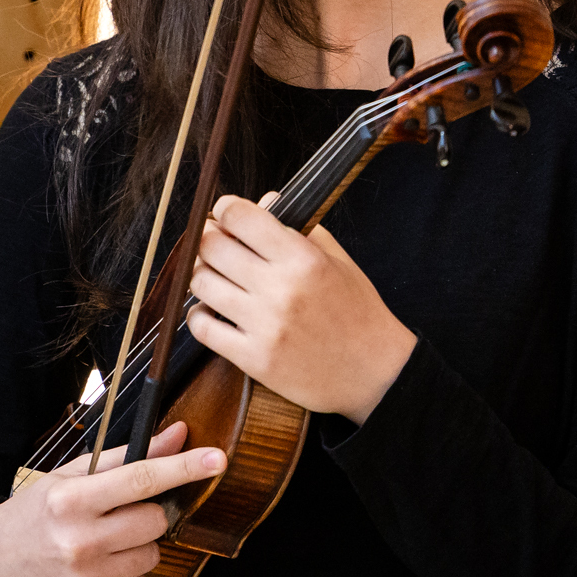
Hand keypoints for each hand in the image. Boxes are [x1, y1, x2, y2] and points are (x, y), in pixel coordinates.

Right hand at [0, 423, 225, 576]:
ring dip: (136, 547)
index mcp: (69, 500)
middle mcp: (78, 541)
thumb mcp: (66, 479)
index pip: (140, 480)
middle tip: (116, 515)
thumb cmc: (33, 516)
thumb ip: (123, 458)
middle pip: (155, 521)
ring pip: (151, 555)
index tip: (216, 459)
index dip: (183, 468)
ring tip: (100, 545)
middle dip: (145, 515)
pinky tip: (95, 570)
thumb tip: (176, 435)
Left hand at [185, 194, 414, 424]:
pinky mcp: (254, 359)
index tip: (225, 213)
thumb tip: (263, 201)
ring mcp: (264, 326)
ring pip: (200, 283)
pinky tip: (211, 310)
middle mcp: (280, 289)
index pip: (240, 217)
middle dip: (208, 238)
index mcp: (303, 259)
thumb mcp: (338, 261)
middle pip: (211, 247)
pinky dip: (199, 315)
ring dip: (202, 275)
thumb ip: (299, 228)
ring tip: (215, 277)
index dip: (225, 208)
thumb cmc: (358, 314)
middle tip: (214, 242)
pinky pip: (202, 327)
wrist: (376, 375)